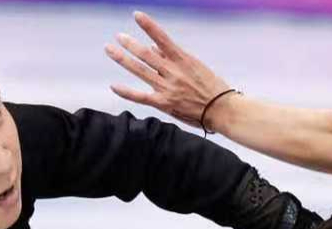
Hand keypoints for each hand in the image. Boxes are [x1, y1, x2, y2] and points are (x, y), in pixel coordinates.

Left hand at [104, 11, 230, 128]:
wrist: (221, 110)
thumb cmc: (211, 87)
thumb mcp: (195, 66)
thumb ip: (173, 58)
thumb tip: (153, 47)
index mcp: (183, 59)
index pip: (162, 38)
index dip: (148, 25)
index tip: (136, 15)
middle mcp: (173, 72)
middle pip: (146, 54)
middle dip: (130, 44)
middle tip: (118, 36)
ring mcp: (167, 88)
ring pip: (140, 70)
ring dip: (123, 59)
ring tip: (110, 49)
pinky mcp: (164, 104)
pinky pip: (140, 97)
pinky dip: (126, 91)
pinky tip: (114, 85)